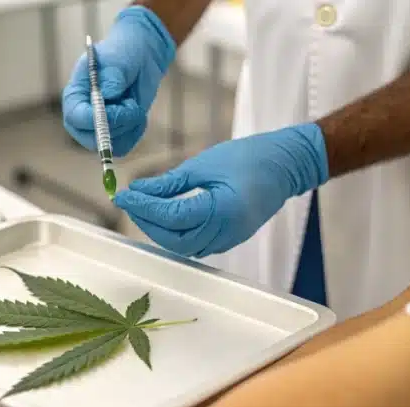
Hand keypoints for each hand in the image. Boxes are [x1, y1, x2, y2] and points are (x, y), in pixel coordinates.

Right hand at [61, 6, 176, 156]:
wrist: (139, 59)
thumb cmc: (123, 55)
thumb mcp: (117, 61)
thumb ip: (112, 78)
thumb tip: (107, 96)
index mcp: (74, 96)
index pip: (76, 118)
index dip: (94, 119)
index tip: (116, 108)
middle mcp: (82, 118)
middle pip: (92, 140)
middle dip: (118, 124)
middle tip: (131, 104)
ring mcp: (97, 130)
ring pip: (113, 144)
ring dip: (129, 125)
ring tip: (132, 102)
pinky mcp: (114, 136)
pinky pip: (124, 145)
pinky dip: (135, 131)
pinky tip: (136, 112)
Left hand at [113, 123, 328, 256]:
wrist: (285, 164)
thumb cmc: (249, 157)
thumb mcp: (204, 164)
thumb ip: (170, 183)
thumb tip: (138, 191)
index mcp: (222, 210)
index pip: (172, 217)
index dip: (144, 208)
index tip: (123, 196)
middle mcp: (226, 232)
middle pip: (176, 240)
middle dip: (148, 223)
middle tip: (130, 202)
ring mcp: (230, 239)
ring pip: (184, 246)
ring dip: (160, 231)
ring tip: (143, 208)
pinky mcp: (230, 238)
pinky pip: (196, 244)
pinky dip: (176, 233)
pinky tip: (164, 216)